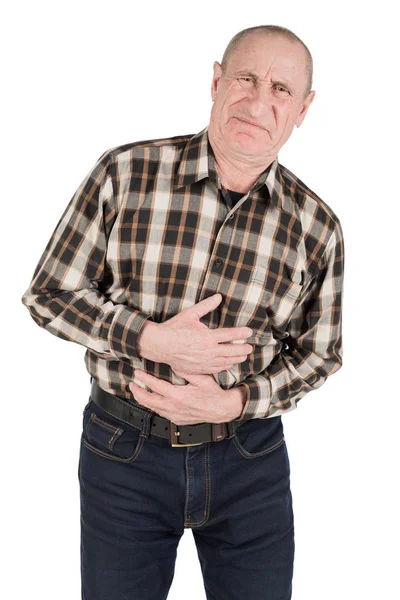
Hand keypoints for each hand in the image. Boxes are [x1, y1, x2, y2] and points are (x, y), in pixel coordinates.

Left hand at [129, 369, 237, 424]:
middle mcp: (174, 407)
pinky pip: (161, 414)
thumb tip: (173, 364)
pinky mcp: (177, 420)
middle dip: (137, 391)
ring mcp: (175, 415)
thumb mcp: (202, 379)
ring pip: (152, 408)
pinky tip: (150, 402)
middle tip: (131, 383)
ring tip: (136, 392)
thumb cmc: (212, 393)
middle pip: (148, 400)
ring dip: (143, 400)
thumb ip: (187, 371)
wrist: (221, 409)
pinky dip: (153, 407)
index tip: (137, 372)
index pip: (155, 386)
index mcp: (178, 395)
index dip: (144, 378)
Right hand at [137, 293, 252, 374]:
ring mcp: (204, 362)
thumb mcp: (190, 314)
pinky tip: (229, 364)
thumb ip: (206, 306)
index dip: (241, 333)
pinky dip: (225, 366)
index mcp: (207, 336)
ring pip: (226, 361)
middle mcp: (208, 351)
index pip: (230, 335)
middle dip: (243, 349)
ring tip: (244, 356)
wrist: (160, 345)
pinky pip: (216, 369)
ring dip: (237, 359)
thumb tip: (218, 297)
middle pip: (232, 351)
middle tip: (250, 347)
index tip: (249, 332)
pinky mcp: (199, 369)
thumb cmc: (174, 328)